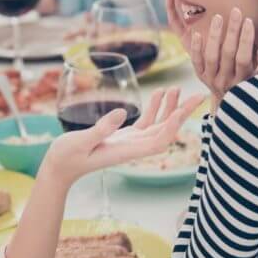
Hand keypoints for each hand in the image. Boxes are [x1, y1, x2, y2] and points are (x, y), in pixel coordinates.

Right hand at [41, 88, 205, 186]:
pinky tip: (158, 94)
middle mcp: (133, 148)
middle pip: (166, 132)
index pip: (159, 140)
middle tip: (199, 95)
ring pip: (158, 126)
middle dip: (182, 114)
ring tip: (177, 88)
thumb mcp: (80, 142)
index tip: (184, 110)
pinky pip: (146, 123)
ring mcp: (129, 143)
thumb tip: (122, 113)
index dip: (174, 126)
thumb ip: (101, 129)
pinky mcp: (123, 137)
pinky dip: (154, 109)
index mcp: (127, 151)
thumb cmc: (66, 157)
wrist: (59, 168)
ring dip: (170, 108)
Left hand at [166, 0, 257, 108]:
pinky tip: (197, 33)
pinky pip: (196, 61)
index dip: (246, 39)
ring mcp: (211, 80)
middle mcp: (226, 82)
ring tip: (218, 17)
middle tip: (235, 11)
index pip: (244, 58)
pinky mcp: (200, 77)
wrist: (231, 107)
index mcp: (243, 82)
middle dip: (232, 30)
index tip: (249, 21)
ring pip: (211, 56)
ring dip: (215, 35)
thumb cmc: (253, 89)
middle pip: (228, 53)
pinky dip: (196, 48)